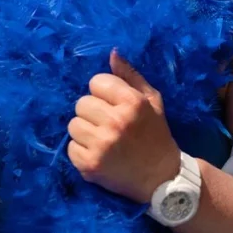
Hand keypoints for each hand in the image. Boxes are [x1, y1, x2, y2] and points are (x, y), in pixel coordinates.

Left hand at [68, 51, 181, 203]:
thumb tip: (112, 53)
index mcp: (132, 103)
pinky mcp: (90, 165)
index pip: (96, 82)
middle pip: (81, 103)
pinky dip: (81, 151)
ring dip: (85, 131)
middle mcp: (116, 122)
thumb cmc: (156, 135)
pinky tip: (98, 154)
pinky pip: (70, 147)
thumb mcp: (152, 101)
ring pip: (73, 124)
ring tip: (102, 139)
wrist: (162, 179)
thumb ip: (130, 76)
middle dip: (92, 112)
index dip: (103, 93)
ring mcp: (101, 145)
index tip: (113, 105)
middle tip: (107, 124)